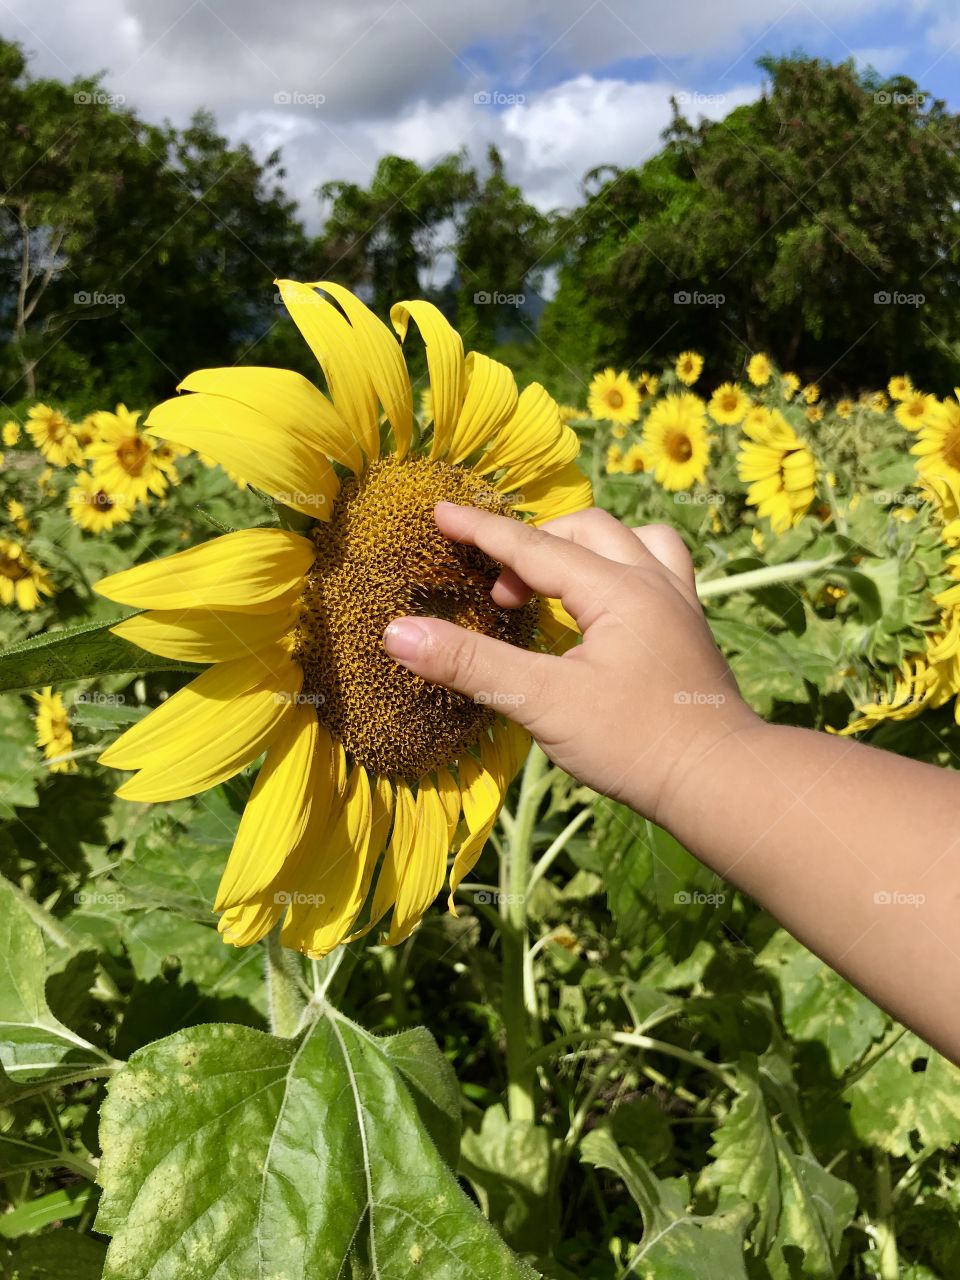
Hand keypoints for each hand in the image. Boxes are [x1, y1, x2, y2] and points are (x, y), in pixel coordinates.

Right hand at [382, 503, 760, 824]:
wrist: (722, 780)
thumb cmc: (634, 743)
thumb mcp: (543, 702)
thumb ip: (471, 664)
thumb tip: (398, 633)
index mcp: (617, 589)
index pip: (534, 546)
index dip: (482, 530)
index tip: (440, 511)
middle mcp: (654, 583)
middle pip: (587, 531)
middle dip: (533, 546)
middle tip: (499, 593)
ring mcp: (680, 604)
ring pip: (632, 541)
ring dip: (586, 548)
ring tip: (554, 584)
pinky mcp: (691, 632)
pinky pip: (657, 570)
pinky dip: (620, 570)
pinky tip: (604, 609)